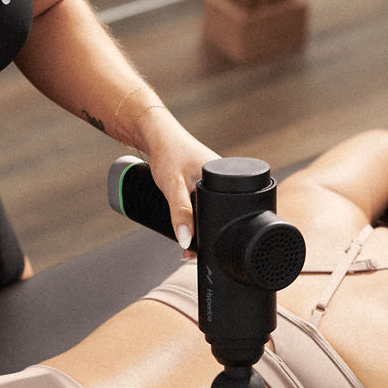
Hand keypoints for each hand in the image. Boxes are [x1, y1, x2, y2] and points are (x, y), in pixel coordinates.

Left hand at [134, 108, 218, 248]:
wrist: (157, 135)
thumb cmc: (168, 153)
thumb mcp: (173, 187)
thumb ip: (180, 213)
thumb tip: (186, 241)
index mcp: (227, 178)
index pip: (229, 215)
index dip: (216, 236)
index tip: (200, 251)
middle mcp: (226, 182)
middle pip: (220, 218)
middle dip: (206, 236)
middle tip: (188, 250)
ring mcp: (216, 184)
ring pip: (212, 214)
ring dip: (200, 228)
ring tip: (186, 240)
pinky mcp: (206, 185)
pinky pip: (206, 207)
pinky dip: (197, 218)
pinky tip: (189, 224)